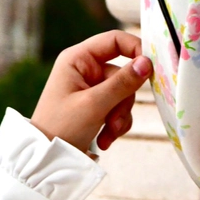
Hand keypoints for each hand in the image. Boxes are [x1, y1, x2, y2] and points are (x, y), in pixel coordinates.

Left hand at [30, 30, 152, 153]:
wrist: (48, 159)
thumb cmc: (61, 128)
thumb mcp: (94, 104)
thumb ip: (122, 83)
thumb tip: (147, 63)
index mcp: (78, 59)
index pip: (114, 41)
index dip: (135, 50)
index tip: (151, 69)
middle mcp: (84, 70)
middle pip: (123, 75)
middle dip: (123, 102)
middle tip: (115, 122)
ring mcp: (91, 88)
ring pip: (123, 95)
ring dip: (120, 117)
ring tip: (108, 135)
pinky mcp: (96, 106)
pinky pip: (118, 109)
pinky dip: (116, 125)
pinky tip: (105, 139)